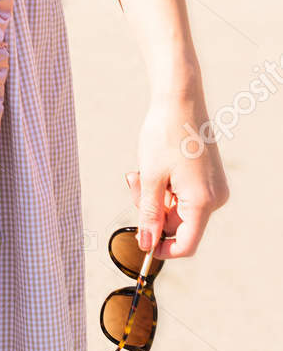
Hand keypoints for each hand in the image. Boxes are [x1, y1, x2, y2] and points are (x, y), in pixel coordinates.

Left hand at [125, 85, 229, 259]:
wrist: (180, 100)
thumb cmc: (164, 136)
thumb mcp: (150, 178)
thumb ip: (149, 215)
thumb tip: (147, 245)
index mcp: (202, 202)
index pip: (186, 244)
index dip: (162, 249)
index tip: (141, 242)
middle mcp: (214, 198)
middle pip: (179, 226)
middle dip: (152, 212)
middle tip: (134, 184)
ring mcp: (213, 188)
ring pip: (179, 210)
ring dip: (156, 198)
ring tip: (141, 171)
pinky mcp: (208, 178)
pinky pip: (185, 196)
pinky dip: (166, 188)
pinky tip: (154, 169)